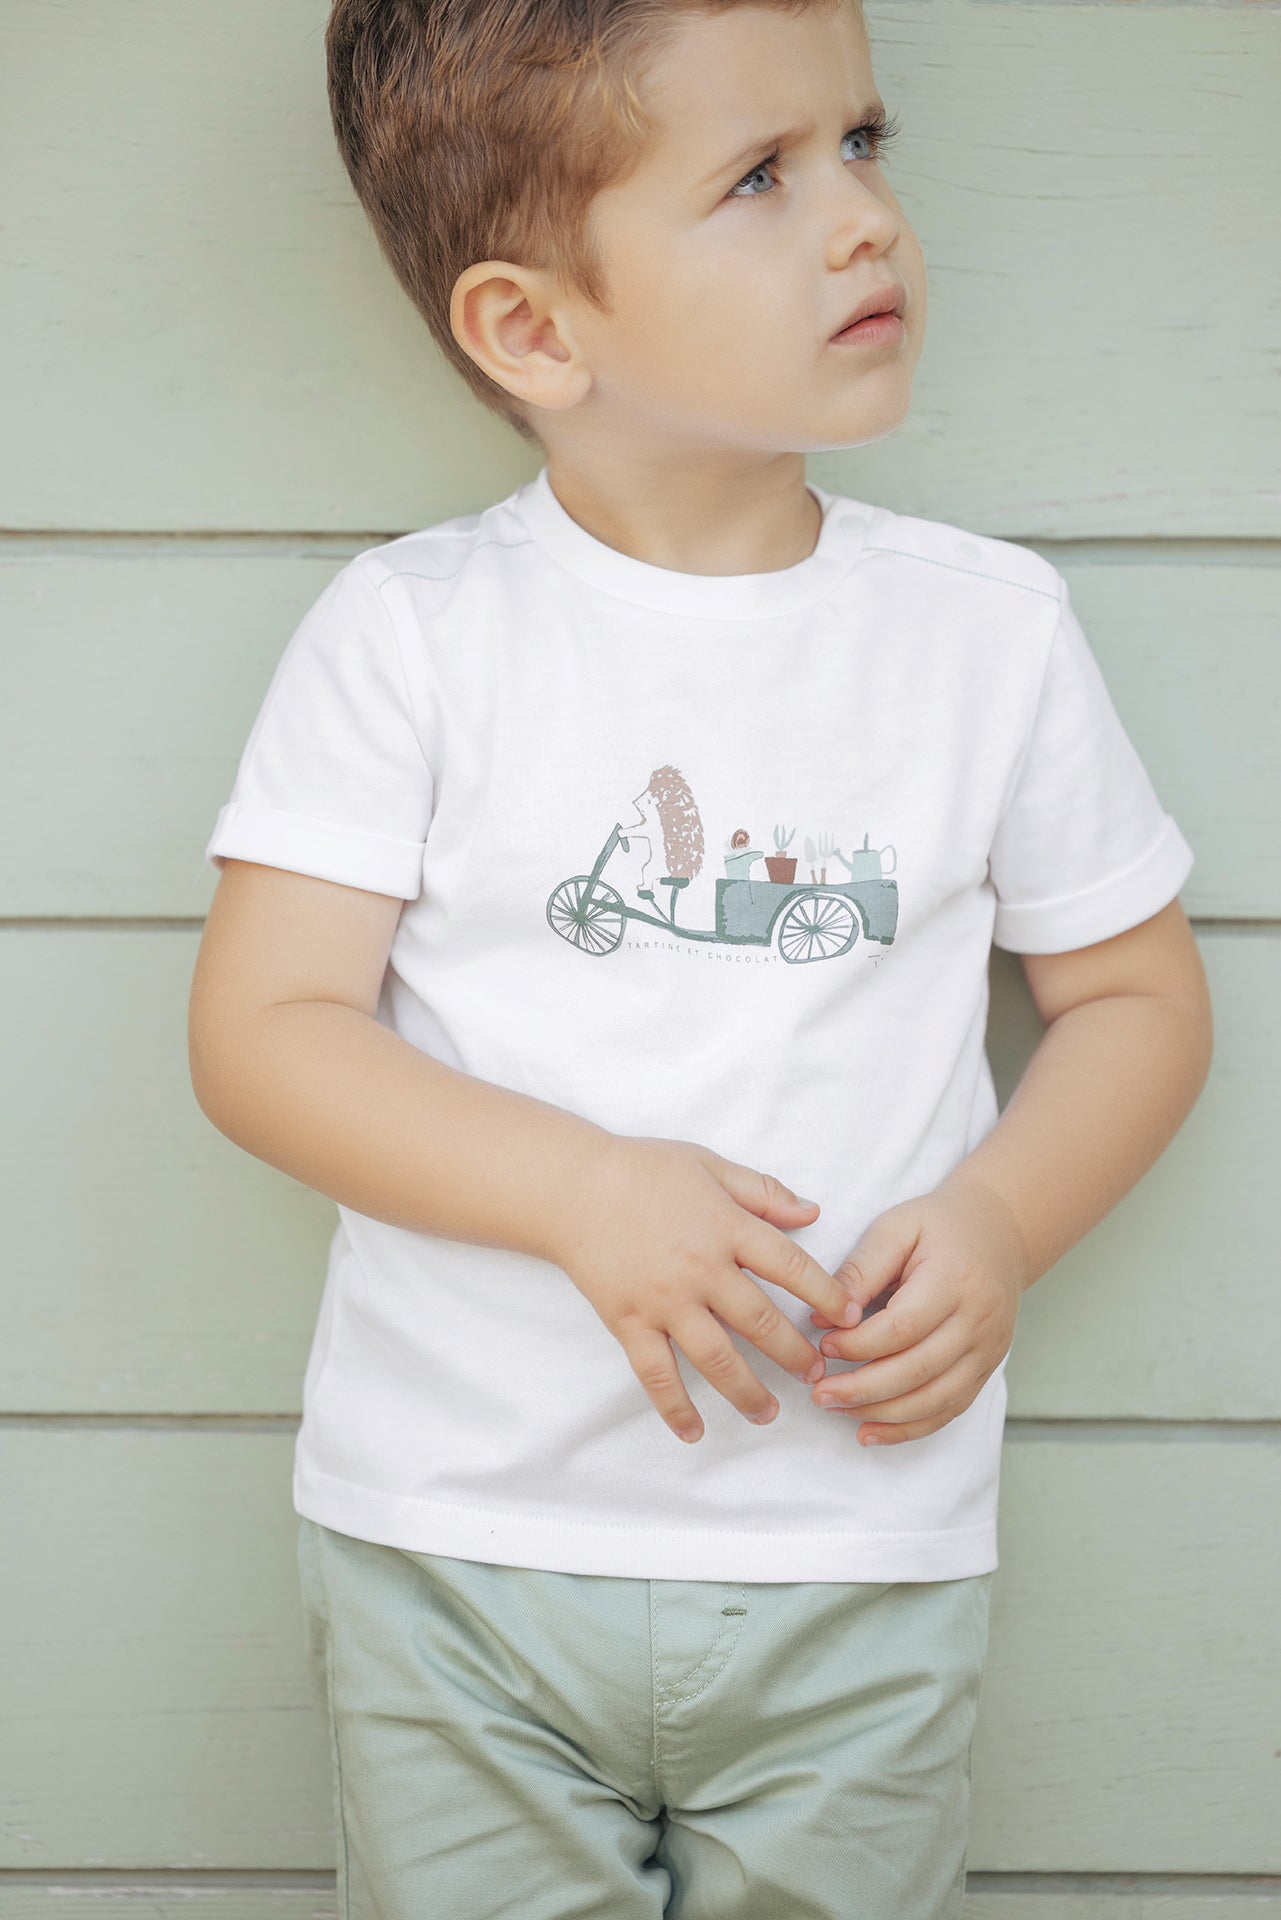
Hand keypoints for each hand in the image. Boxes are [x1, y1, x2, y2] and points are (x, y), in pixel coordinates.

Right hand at [552, 1135, 862, 1444]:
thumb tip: (813, 1212)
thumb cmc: (642, 1169)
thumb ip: (762, 1191)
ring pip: (716, 1358)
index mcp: (726, 1227)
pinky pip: (656, 1374)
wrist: (571, 1187)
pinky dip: (675, 1408)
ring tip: (770, 1414)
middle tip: (817, 1376)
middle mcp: (701, 1269)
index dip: (827, 1294)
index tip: (850, 1318)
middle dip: (795, 1353)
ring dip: (748, 1391)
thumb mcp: (709, 1164)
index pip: (791, 1267)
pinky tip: (693, 1432)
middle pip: (761, 1321)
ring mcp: (664, 1300)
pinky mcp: (629, 1322)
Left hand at [807, 1173, 1030, 1446]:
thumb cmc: (939, 1226)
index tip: (824, 1345)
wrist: (1000, 1232)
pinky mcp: (987, 1369)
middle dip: (864, 1389)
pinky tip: (871, 1432)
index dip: (860, 1345)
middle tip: (820, 1394)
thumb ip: (861, 1269)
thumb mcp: (896, 1227)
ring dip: (882, 1414)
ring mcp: (989, 1350)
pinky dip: (909, 1428)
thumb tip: (823, 1315)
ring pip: (935, 1399)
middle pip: (918, 1370)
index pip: (904, 1327)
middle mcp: (979, 1320)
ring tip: (836, 1410)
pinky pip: (949, 1410)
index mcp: (955, 1279)